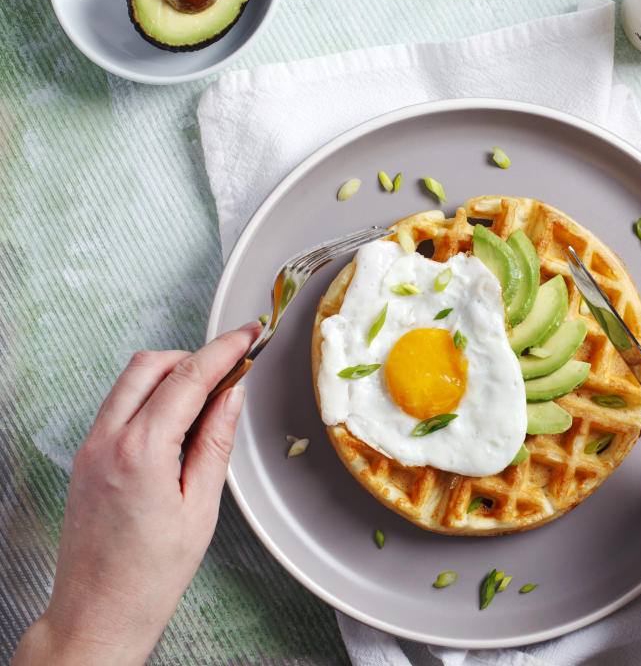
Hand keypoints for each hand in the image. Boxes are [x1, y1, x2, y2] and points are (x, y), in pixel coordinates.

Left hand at [14, 322, 260, 664]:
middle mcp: (106, 441)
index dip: (224, 350)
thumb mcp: (200, 506)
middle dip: (194, 356)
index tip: (249, 334)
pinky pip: (119, 405)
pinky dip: (151, 397)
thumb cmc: (151, 573)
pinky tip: (178, 420)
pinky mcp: (85, 457)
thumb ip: (215, 442)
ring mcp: (90, 447)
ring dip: (171, 375)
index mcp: (140, 453)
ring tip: (209, 398)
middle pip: (150, 365)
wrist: (99, 611)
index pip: (188, 379)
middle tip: (232, 367)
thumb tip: (232, 396)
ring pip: (130, 380)